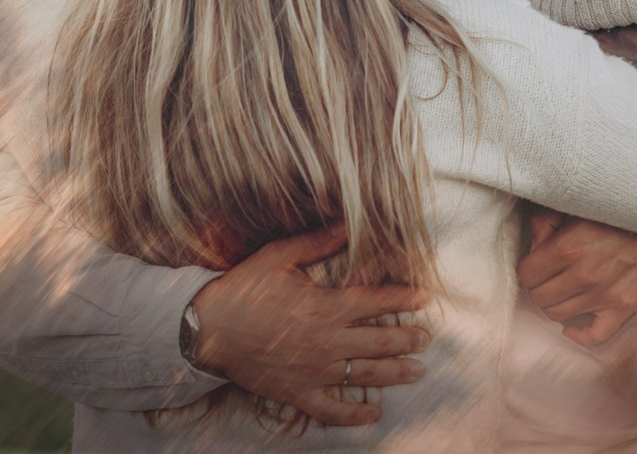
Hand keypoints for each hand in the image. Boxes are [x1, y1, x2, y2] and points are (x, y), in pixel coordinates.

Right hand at [193, 225, 430, 425]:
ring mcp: (315, 372)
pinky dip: (355, 415)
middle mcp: (328, 342)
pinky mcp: (298, 394)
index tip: (426, 297)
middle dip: (408, 339)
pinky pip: (332, 410)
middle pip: (380, 341)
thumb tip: (348, 221)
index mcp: (327, 306)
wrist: (209, 329)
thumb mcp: (281, 255)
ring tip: (417, 371)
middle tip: (427, 338)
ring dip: (395, 373)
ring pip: (365, 375)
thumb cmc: (246, 287)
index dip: (404, 298)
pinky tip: (373, 413)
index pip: (377, 301)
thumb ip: (320, 241)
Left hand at [517, 212, 636, 346]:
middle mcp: (583, 275)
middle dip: (539, 286)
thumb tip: (534, 246)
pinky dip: (579, 334)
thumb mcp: (574, 205)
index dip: (528, 268)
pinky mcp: (624, 307)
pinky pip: (594, 335)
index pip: (526, 275)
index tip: (536, 263)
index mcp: (566, 247)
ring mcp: (604, 295)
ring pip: (558, 315)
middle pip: (540, 298)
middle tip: (548, 276)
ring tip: (562, 290)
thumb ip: (545, 222)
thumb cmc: (614, 208)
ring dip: (556, 304)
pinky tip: (572, 324)